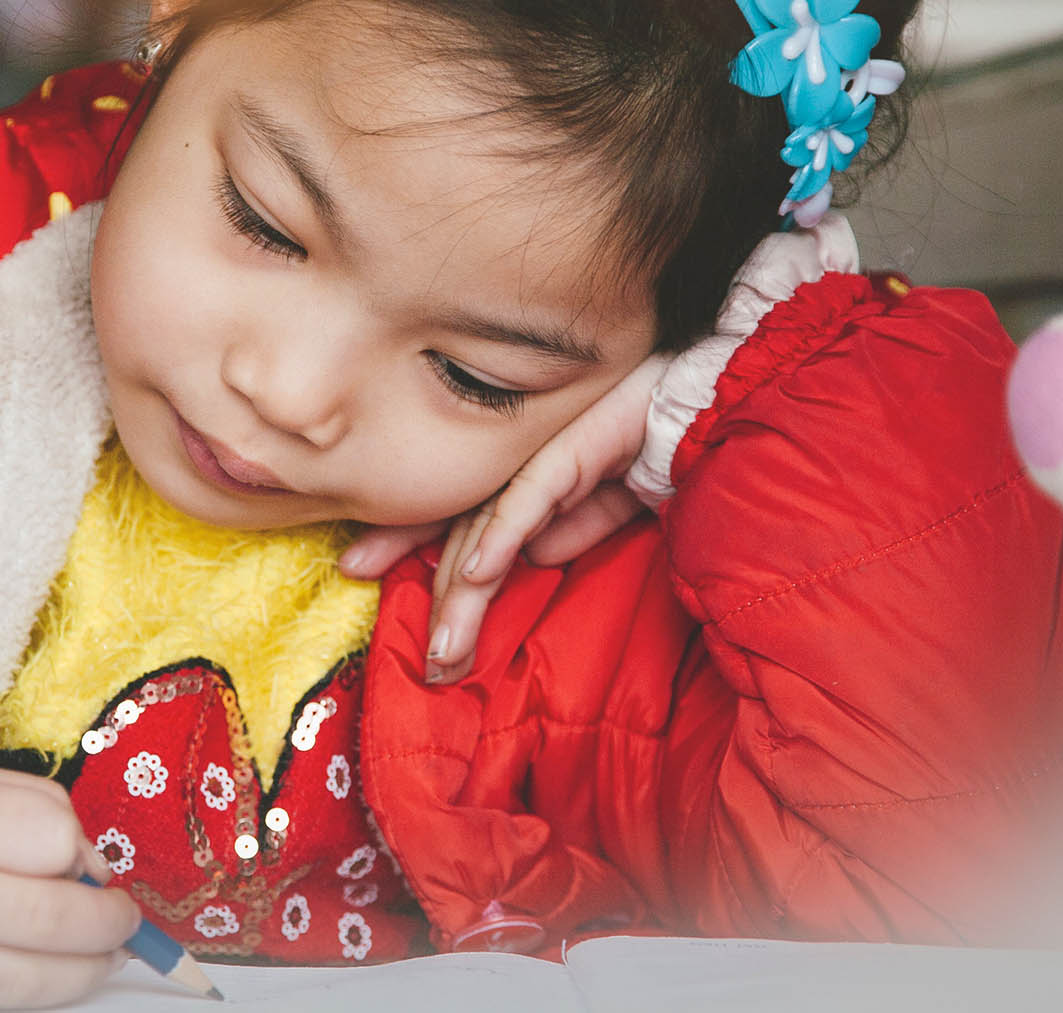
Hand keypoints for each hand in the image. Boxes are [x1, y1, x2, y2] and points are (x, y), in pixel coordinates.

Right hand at [0, 754, 139, 1011]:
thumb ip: (15, 806)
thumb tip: (91, 864)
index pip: (46, 840)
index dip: (79, 848)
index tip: (81, 855)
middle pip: (48, 923)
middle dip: (108, 924)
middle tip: (122, 918)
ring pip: (23, 986)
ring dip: (81, 974)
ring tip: (98, 955)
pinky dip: (21, 1000)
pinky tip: (33, 976)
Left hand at [341, 356, 664, 682]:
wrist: (701, 398)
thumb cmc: (654, 439)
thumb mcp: (609, 500)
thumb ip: (574, 526)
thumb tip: (535, 558)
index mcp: (520, 475)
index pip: (454, 517)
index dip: (405, 545)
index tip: (361, 573)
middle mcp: (516, 464)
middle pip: (461, 535)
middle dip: (442, 604)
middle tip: (428, 664)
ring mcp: (539, 456)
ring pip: (486, 531)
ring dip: (464, 595)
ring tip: (447, 647)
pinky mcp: (572, 450)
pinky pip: (529, 500)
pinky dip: (502, 538)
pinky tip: (477, 575)